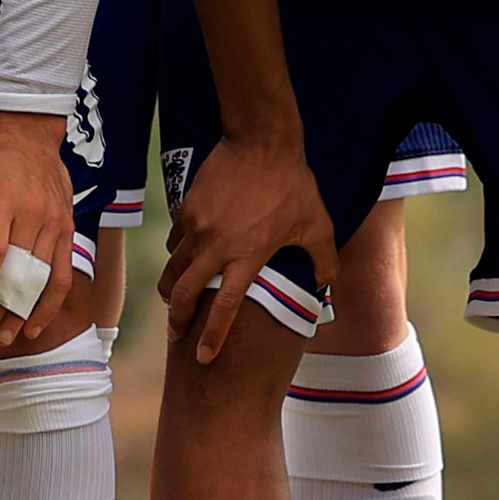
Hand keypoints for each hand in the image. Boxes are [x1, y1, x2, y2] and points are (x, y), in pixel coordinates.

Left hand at [0, 109, 72, 355]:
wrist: (24, 137)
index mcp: (0, 202)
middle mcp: (32, 214)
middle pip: (18, 271)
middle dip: (0, 310)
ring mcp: (54, 223)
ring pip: (41, 279)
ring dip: (23, 313)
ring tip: (6, 338)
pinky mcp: (67, 229)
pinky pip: (62, 273)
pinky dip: (50, 302)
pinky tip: (35, 323)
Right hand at [157, 118, 333, 365]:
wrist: (261, 141)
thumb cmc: (293, 185)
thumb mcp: (318, 225)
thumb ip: (323, 260)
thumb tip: (326, 286)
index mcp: (247, 257)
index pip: (224, 308)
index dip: (211, 337)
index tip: (203, 358)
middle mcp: (217, 247)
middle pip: (184, 294)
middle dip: (177, 320)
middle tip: (175, 335)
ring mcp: (197, 227)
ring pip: (173, 269)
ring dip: (172, 289)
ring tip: (174, 299)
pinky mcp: (187, 209)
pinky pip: (175, 242)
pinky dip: (177, 255)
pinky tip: (185, 257)